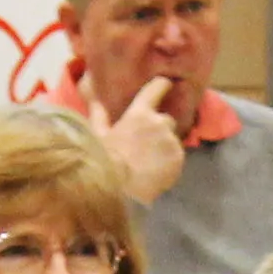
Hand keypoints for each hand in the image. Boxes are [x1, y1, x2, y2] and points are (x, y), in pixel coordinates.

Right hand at [81, 73, 187, 202]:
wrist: (120, 189)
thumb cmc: (105, 160)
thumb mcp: (98, 135)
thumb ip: (99, 114)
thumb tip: (93, 97)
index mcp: (139, 114)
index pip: (155, 89)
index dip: (162, 86)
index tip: (166, 84)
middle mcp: (159, 123)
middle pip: (167, 120)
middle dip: (160, 130)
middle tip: (146, 146)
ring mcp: (171, 141)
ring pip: (172, 141)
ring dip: (164, 148)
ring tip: (149, 163)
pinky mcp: (179, 159)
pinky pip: (177, 158)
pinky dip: (170, 164)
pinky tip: (155, 172)